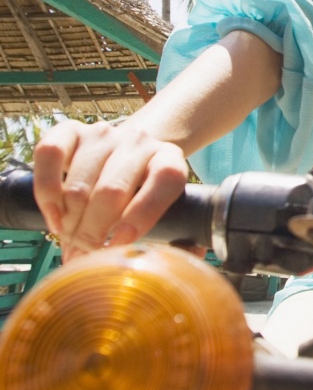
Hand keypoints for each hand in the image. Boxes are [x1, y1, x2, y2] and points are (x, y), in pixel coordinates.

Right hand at [33, 120, 189, 259]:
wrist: (128, 151)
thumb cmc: (146, 193)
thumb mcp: (169, 209)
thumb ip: (180, 236)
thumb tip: (189, 259)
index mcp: (170, 160)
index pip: (165, 181)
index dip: (143, 215)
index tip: (120, 245)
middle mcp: (138, 142)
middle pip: (112, 191)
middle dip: (94, 233)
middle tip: (87, 254)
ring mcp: (102, 134)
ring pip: (79, 185)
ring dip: (70, 222)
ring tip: (71, 239)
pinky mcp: (70, 130)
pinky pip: (49, 157)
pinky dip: (47, 194)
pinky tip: (54, 216)